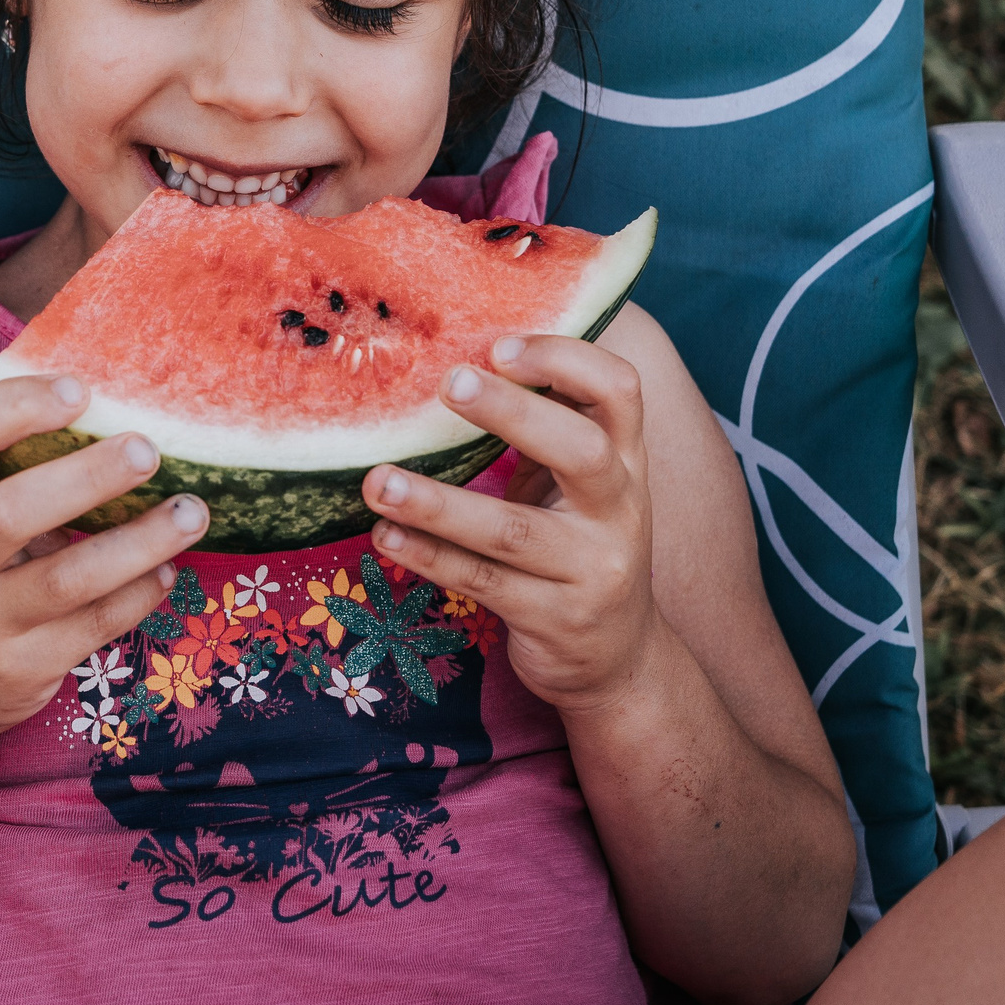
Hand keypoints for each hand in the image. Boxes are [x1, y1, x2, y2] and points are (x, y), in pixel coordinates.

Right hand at [0, 374, 205, 746]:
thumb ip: (14, 477)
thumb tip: (117, 415)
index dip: (16, 407)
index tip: (80, 389)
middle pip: (11, 512)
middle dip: (87, 477)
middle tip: (149, 450)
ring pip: (65, 579)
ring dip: (138, 542)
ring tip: (191, 513)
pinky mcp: (19, 667)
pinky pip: (91, 626)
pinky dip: (138, 594)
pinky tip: (168, 569)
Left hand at [360, 335, 661, 714]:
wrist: (619, 658)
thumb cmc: (576, 543)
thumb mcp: (578, 482)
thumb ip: (544, 425)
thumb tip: (457, 351)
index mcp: (627, 460)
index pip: (620, 391)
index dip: (567, 359)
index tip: (500, 346)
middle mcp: (621, 510)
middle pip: (582, 450)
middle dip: (513, 413)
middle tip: (446, 384)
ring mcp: (592, 570)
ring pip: (514, 532)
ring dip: (439, 503)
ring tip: (378, 481)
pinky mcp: (557, 620)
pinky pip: (483, 583)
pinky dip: (429, 555)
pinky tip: (385, 534)